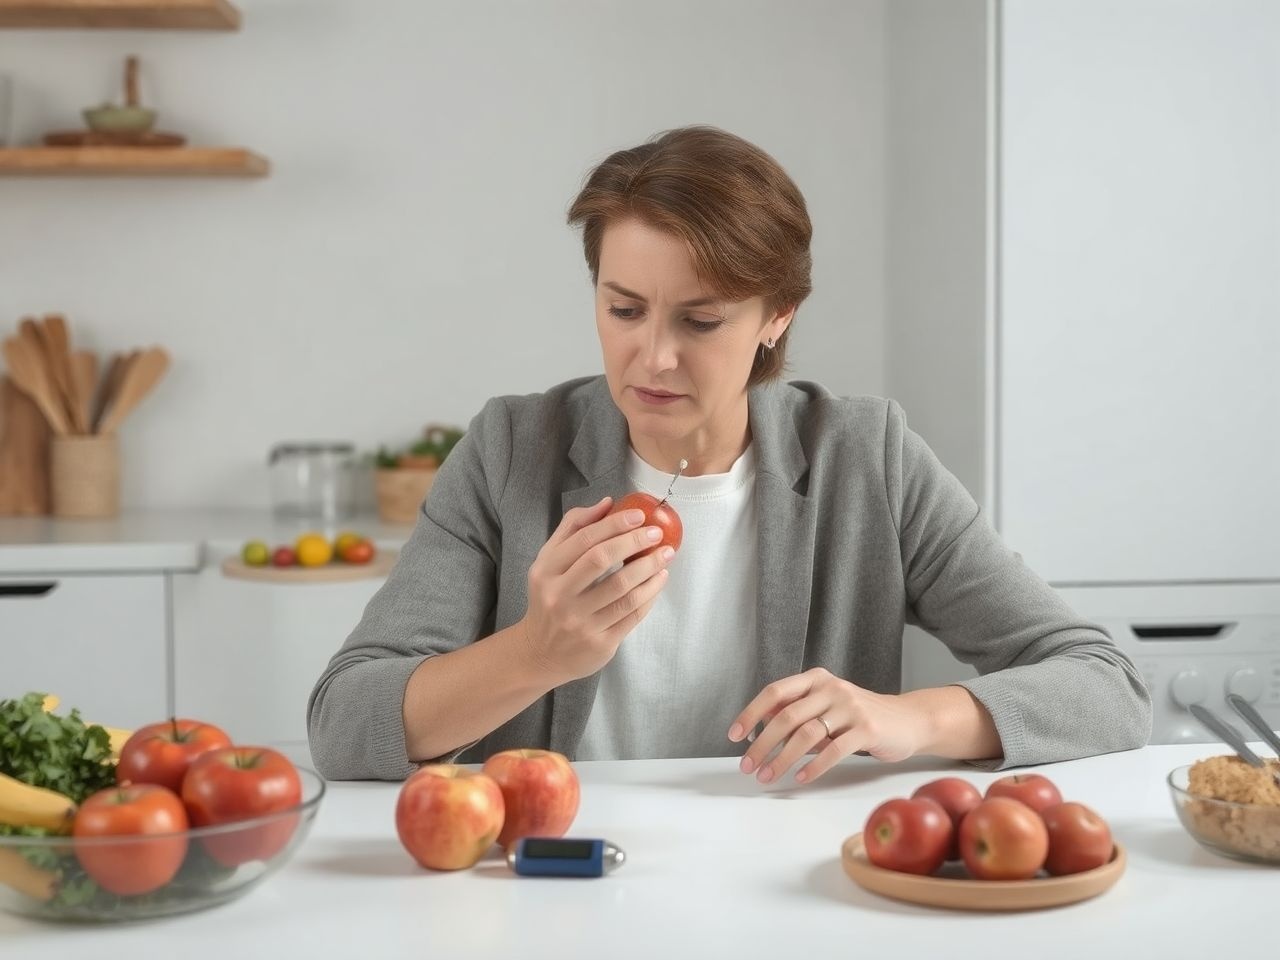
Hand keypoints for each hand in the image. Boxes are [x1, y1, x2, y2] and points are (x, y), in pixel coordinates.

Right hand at [521, 497, 675, 684]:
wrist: (539, 653)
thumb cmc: (549, 599)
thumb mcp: (548, 562)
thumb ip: (573, 529)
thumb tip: (607, 503)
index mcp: (547, 572)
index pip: (584, 540)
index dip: (614, 525)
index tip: (640, 516)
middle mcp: (560, 597)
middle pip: (602, 561)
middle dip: (634, 543)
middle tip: (657, 534)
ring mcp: (580, 622)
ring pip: (623, 590)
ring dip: (650, 569)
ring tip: (666, 556)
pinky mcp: (600, 643)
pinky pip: (632, 614)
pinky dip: (650, 594)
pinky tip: (659, 581)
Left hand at [727, 668, 930, 784]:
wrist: (909, 720)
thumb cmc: (860, 717)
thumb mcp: (826, 707)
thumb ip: (796, 713)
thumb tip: (758, 726)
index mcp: (816, 679)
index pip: (775, 692)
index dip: (751, 713)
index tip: (734, 735)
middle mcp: (831, 688)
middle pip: (786, 716)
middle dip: (762, 744)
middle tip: (747, 766)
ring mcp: (851, 707)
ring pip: (806, 735)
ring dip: (782, 760)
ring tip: (768, 776)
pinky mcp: (867, 729)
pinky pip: (833, 750)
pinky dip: (813, 767)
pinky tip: (801, 778)